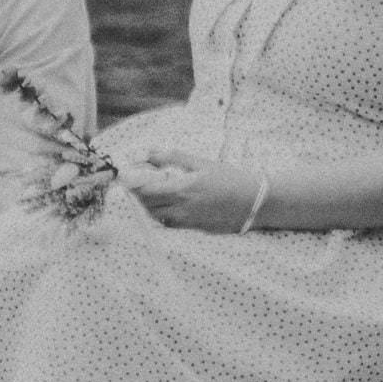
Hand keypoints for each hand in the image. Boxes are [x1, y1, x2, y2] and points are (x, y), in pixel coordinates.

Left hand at [122, 147, 265, 233]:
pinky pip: (170, 224)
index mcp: (182, 189)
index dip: (133, 184)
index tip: (127, 177)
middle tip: (139, 183)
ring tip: (153, 192)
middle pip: (147, 205)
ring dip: (149, 205)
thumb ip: (173, 157)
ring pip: (157, 217)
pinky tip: (169, 204)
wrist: (255, 202)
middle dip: (139, 195)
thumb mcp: (202, 163)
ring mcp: (187, 221)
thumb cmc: (230, 179)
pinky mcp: (194, 229)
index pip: (146, 191)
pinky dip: (162, 215)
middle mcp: (182, 208)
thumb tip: (150, 153)